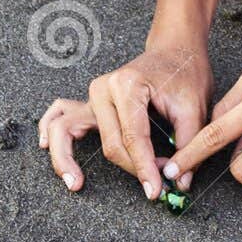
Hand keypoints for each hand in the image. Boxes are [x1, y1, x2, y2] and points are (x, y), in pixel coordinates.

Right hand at [38, 43, 212, 198]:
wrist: (175, 50)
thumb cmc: (185, 73)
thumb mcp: (195, 108)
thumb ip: (188, 145)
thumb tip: (179, 182)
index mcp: (128, 85)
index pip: (133, 137)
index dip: (144, 168)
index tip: (156, 190)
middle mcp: (103, 88)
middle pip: (109, 143)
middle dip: (131, 168)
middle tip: (155, 185)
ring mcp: (92, 95)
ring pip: (69, 130)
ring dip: (67, 158)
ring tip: (75, 182)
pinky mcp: (90, 102)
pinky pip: (60, 116)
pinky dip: (51, 132)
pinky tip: (46, 147)